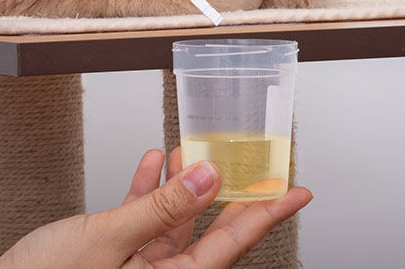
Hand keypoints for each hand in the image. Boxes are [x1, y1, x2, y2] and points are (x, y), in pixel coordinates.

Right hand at [0, 148, 312, 268]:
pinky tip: (151, 162)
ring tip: (194, 147)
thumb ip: (161, 209)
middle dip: (226, 191)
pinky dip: (146, 190)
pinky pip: (141, 221)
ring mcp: (136, 268)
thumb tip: (208, 178)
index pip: (231, 243)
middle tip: (253, 162)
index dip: (267, 213)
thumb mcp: (108, 239)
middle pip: (207, 231)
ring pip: (173, 221)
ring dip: (181, 182)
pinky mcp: (112, 257)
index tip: (296, 191)